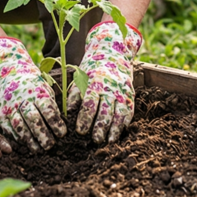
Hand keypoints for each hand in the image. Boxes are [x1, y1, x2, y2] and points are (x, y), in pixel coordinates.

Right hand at [0, 37, 66, 151]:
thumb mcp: (44, 88)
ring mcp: (10, 107)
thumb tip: (63, 124)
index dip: (56, 124)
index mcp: (37, 92)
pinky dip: (18, 139)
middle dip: (43, 135)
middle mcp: (22, 99)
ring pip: (20, 127)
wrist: (7, 72)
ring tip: (39, 149)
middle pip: (34, 120)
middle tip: (50, 145)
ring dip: (30, 141)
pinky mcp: (0, 114)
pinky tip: (26, 144)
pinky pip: (9, 129)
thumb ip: (51, 104)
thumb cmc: (32, 84)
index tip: (62, 134)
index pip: (48, 110)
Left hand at [67, 21, 140, 142]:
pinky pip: (128, 112)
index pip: (89, 103)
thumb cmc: (91, 69)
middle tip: (95, 140)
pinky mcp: (130, 95)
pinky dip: (124, 124)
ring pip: (119, 113)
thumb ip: (74, 94)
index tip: (80, 131)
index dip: (85, 118)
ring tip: (108, 142)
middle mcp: (110, 88)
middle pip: (105, 111)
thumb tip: (67, 112)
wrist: (113, 54)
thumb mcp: (80, 77)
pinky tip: (118, 134)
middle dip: (100, 127)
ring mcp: (121, 92)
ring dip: (114, 129)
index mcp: (95, 83)